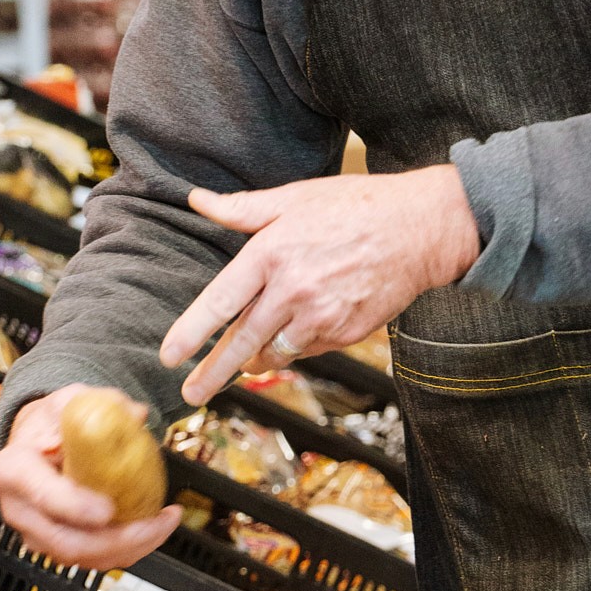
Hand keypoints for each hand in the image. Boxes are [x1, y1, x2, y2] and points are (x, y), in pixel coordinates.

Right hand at [0, 382, 182, 566]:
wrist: (38, 440)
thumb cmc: (50, 423)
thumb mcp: (70, 400)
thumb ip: (102, 403)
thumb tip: (137, 414)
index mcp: (16, 469)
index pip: (42, 495)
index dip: (75, 508)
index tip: (107, 510)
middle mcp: (20, 508)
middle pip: (65, 541)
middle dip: (117, 540)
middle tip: (155, 522)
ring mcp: (37, 532)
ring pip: (82, 557)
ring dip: (130, 548)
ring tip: (164, 523)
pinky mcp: (56, 545)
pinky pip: (92, 559)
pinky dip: (127, 551)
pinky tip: (152, 530)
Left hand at [160, 164, 479, 404]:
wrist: (421, 230)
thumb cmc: (357, 206)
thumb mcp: (294, 198)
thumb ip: (242, 209)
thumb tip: (197, 199)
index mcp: (272, 253)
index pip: (219, 303)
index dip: (190, 334)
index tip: (169, 357)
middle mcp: (293, 290)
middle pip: (241, 343)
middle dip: (212, 373)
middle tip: (191, 393)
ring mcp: (321, 316)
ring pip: (275, 352)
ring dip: (255, 360)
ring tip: (241, 366)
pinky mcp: (345, 332)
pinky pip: (307, 350)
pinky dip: (294, 347)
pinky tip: (293, 336)